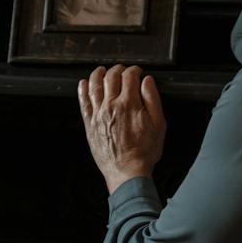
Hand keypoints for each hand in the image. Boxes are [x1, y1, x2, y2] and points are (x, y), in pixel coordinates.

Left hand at [78, 64, 165, 193]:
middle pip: (111, 77)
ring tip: (101, 70)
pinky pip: (83, 102)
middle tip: (122, 69)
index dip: (134, 70)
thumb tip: (148, 81)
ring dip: (98, 74)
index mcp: (129, 104)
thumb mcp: (158, 125)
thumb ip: (153, 100)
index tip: (137, 71)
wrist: (127, 172)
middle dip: (118, 69)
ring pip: (94, 85)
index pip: (129, 76)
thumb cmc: (144, 152)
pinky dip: (82, 90)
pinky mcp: (90, 124)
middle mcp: (111, 106)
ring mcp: (98, 114)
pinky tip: (83, 84)